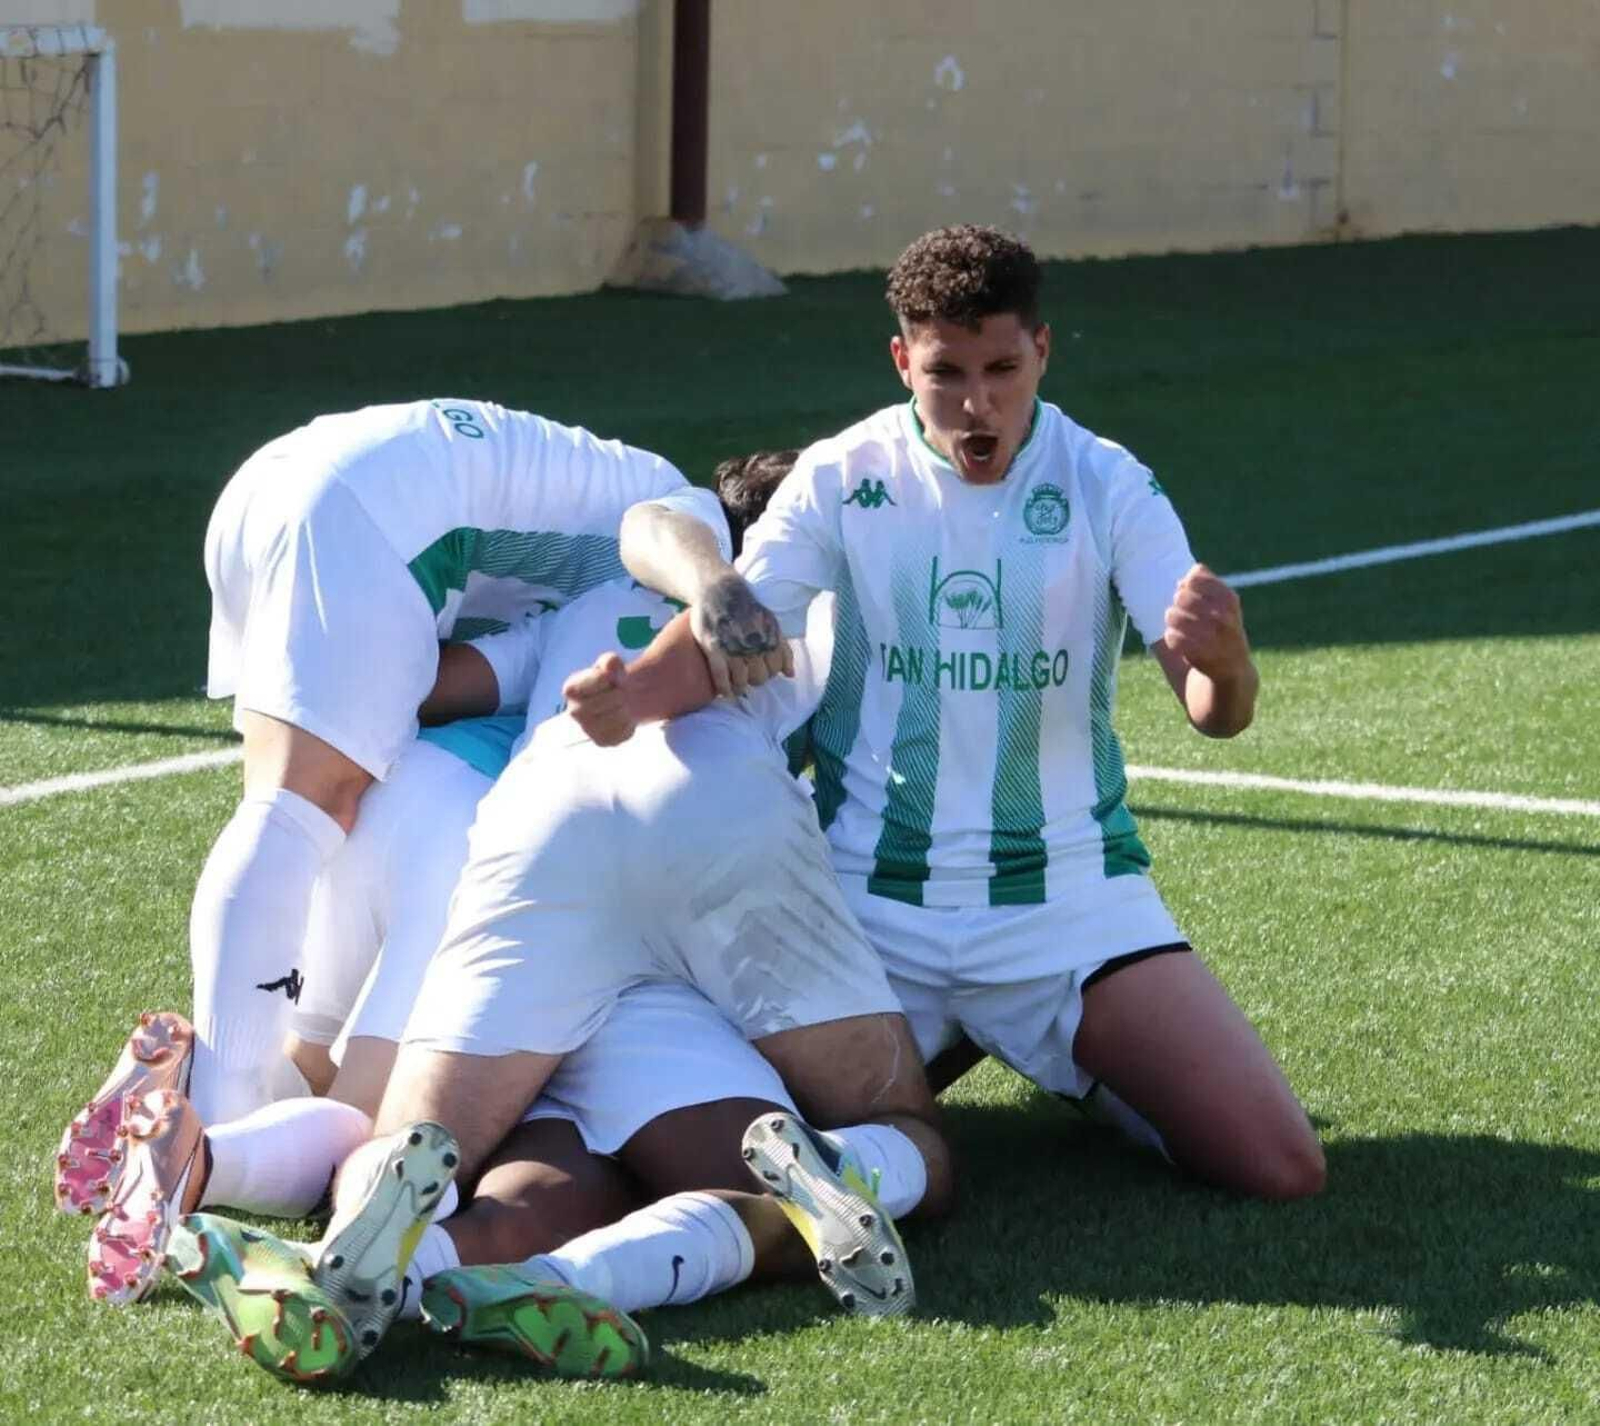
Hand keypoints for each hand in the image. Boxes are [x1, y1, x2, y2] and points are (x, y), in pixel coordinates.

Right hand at [562, 652, 636, 745]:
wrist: (617, 701)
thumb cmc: (610, 681)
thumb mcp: (609, 665)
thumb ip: (610, 662)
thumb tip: (611, 664)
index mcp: (571, 688)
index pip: (601, 679)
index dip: (611, 677)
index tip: (609, 678)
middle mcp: (574, 711)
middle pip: (614, 698)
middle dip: (621, 693)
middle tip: (619, 692)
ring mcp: (587, 729)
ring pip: (619, 716)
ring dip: (626, 708)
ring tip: (620, 705)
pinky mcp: (601, 741)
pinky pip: (624, 732)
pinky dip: (629, 723)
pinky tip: (621, 718)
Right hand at [690, 573, 793, 696]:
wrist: (719, 589)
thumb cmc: (747, 608)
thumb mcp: (771, 622)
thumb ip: (783, 648)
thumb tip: (790, 675)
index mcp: (769, 637)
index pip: (775, 669)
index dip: (769, 673)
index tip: (761, 671)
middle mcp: (753, 643)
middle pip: (759, 678)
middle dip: (755, 680)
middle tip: (748, 678)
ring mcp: (732, 646)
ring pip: (740, 681)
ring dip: (739, 688)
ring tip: (737, 688)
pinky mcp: (713, 647)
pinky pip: (720, 676)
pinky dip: (724, 688)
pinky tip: (725, 693)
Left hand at [1163, 564, 1251, 681]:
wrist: (1233, 670)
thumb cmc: (1223, 631)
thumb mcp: (1223, 604)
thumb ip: (1206, 584)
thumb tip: (1189, 573)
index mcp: (1229, 600)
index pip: (1196, 578)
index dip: (1187, 584)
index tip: (1189, 592)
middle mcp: (1224, 617)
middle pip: (1181, 596)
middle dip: (1176, 603)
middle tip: (1182, 613)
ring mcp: (1213, 637)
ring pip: (1173, 615)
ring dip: (1171, 620)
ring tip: (1179, 626)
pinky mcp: (1201, 655)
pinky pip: (1172, 637)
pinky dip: (1171, 638)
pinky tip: (1179, 640)